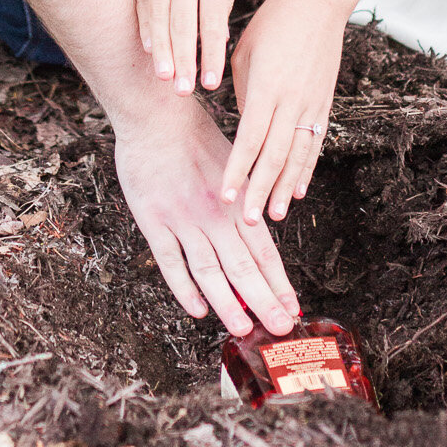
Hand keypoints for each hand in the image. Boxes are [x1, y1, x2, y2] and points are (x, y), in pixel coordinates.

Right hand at [113, 110, 300, 336]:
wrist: (158, 117)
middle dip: (264, 302)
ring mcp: (184, 220)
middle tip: (279, 328)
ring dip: (228, 304)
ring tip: (242, 329)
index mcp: (238, 202)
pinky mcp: (154, 221)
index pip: (265, 251)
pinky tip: (198, 310)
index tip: (292, 307)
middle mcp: (215, 216)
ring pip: (210, 271)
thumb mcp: (234, 165)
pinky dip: (185, 288)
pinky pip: (171, 262)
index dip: (279, 283)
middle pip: (243, 268)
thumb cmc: (196, 136)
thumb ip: (246, 199)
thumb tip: (259, 229)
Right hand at [132, 0, 243, 93]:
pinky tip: (148, 48)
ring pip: (158, 14)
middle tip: (185, 92)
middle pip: (183, 22)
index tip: (211, 83)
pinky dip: (145, 26)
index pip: (213, 19)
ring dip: (162, 50)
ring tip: (165, 78)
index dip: (211, 53)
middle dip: (185, 60)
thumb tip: (216, 37)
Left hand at [225, 0, 353, 224]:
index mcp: (266, 87)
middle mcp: (291, 100)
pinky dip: (306, 168)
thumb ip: (241, 93)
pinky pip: (314, 142)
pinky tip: (299, 189)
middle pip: (274, 156)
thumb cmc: (272, 23)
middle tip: (248, 221)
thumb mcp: (244, 53)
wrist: (319, 2)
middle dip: (260, 191)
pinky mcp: (324, 102)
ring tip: (275, 215)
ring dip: (285, 188)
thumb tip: (241, 128)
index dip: (238, 171)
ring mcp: (311, 103)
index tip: (227, 197)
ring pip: (297, 155)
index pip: (249, 139)